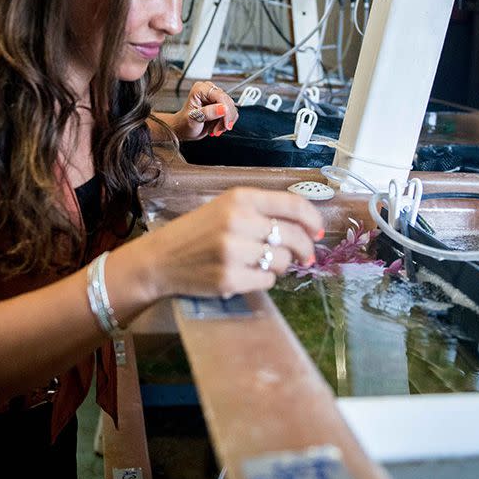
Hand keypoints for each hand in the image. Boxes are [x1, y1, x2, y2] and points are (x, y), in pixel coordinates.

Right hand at [136, 187, 323, 298]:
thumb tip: (306, 228)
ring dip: (278, 265)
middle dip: (303, 249)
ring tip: (260, 263)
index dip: (312, 219)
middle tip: (304, 257)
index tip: (318, 232)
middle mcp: (238, 221)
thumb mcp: (225, 208)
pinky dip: (263, 280)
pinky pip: (267, 281)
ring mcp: (233, 251)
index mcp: (239, 198)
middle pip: (292, 236)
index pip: (292, 203)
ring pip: (281, 260)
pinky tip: (245, 274)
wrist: (160, 259)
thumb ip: (261, 211)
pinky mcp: (229, 278)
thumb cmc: (196, 232)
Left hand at [168, 80, 238, 140]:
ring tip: (214, 129)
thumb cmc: (184, 123)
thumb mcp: (194, 118)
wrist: (183, 129)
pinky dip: (226, 123)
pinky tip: (216, 127)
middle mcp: (209, 91)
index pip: (221, 97)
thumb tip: (223, 108)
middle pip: (228, 103)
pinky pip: (231, 114)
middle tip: (217, 130)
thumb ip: (208, 112)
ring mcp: (215, 98)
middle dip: (225, 119)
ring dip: (225, 123)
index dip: (226, 111)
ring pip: (231, 109)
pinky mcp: (220, 106)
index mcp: (201, 89)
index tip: (225, 124)